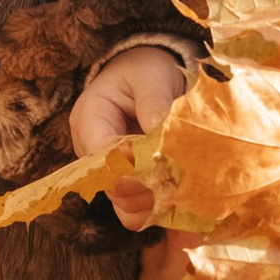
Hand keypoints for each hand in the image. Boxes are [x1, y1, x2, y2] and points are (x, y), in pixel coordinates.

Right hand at [69, 43, 188, 233]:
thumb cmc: (145, 70)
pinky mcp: (129, 184)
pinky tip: (187, 206)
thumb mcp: (151, 76)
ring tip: (190, 198)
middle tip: (186, 187)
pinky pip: (141, 208)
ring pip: (127, 206)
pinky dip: (163, 209)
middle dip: (149, 192)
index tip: (167, 167)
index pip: (103, 157)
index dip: (133, 168)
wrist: (147, 74)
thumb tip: (160, 134)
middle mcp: (92, 153)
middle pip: (113, 189)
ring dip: (158, 205)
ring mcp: (109, 172)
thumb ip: (154, 103)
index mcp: (89, 120)